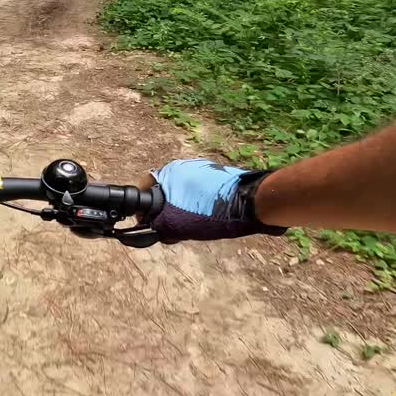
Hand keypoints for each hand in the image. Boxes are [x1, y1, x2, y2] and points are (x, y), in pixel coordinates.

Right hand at [148, 159, 285, 242]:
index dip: (142, 207)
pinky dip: (197, 206)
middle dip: (164, 210)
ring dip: (182, 209)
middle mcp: (186, 166)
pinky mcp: (219, 177)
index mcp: (171, 171)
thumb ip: (158, 225)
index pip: (145, 186)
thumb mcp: (177, 224)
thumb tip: (152, 228)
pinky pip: (199, 193)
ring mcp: (204, 170)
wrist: (253, 203)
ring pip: (183, 193)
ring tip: (191, 227)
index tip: (145, 222)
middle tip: (170, 229)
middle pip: (165, 190)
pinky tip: (207, 220)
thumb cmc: (211, 212)